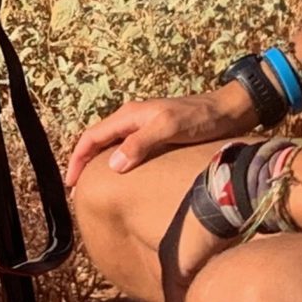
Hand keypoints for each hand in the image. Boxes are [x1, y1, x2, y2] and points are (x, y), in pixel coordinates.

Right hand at [63, 87, 253, 186]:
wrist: (229, 111)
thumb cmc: (201, 118)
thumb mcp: (170, 128)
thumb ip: (141, 143)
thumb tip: (113, 164)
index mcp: (129, 116)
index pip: (91, 137)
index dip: (77, 159)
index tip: (72, 183)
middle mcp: (132, 119)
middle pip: (98, 141)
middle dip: (84, 163)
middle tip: (79, 190)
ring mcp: (144, 126)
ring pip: (112, 145)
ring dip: (100, 163)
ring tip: (97, 186)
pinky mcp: (156, 135)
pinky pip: (127, 149)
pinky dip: (118, 162)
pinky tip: (124, 177)